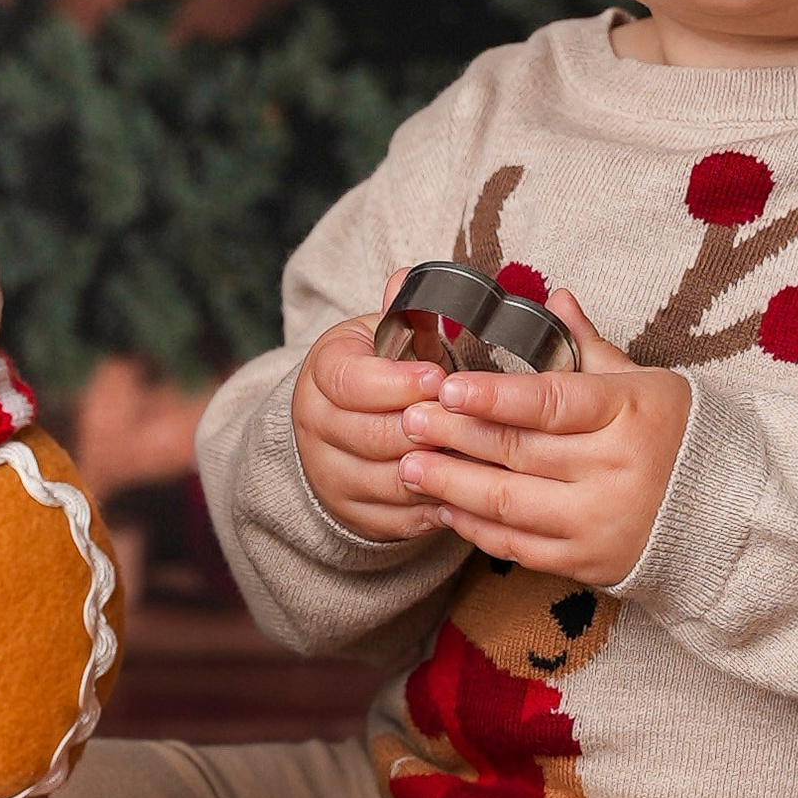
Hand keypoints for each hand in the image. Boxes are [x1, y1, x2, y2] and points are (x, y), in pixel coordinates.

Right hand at [290, 277, 449, 541]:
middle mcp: (315, 425)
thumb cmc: (382, 369)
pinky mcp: (352, 513)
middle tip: (474, 423)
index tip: (441, 379)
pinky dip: (437, 506)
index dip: (398, 383)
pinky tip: (471, 490)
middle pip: (372, 436)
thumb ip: (404, 313)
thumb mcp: (387, 334)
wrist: (341, 425)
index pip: (351, 383)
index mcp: (323, 372)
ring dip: (438, 472)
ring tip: (482, 457)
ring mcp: (329, 474)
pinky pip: (398, 519)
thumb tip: (406, 278)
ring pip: (388, 481)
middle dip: (427, 431)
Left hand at [396, 292, 690, 589]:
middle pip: (518, 452)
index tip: (446, 388)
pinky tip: (444, 507)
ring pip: (510, 504)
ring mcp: (601, 521)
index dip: (493, 397)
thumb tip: (552, 295)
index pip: (550, 402)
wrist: (729, 513)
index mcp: (628, 412)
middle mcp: (615, 469)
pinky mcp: (589, 562)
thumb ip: (588, 345)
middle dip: (455, 436)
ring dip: (453, 484)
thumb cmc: (680, 433)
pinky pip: (520, 547)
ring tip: (408, 465)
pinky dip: (477, 528)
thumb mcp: (643, 381)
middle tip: (407, 421)